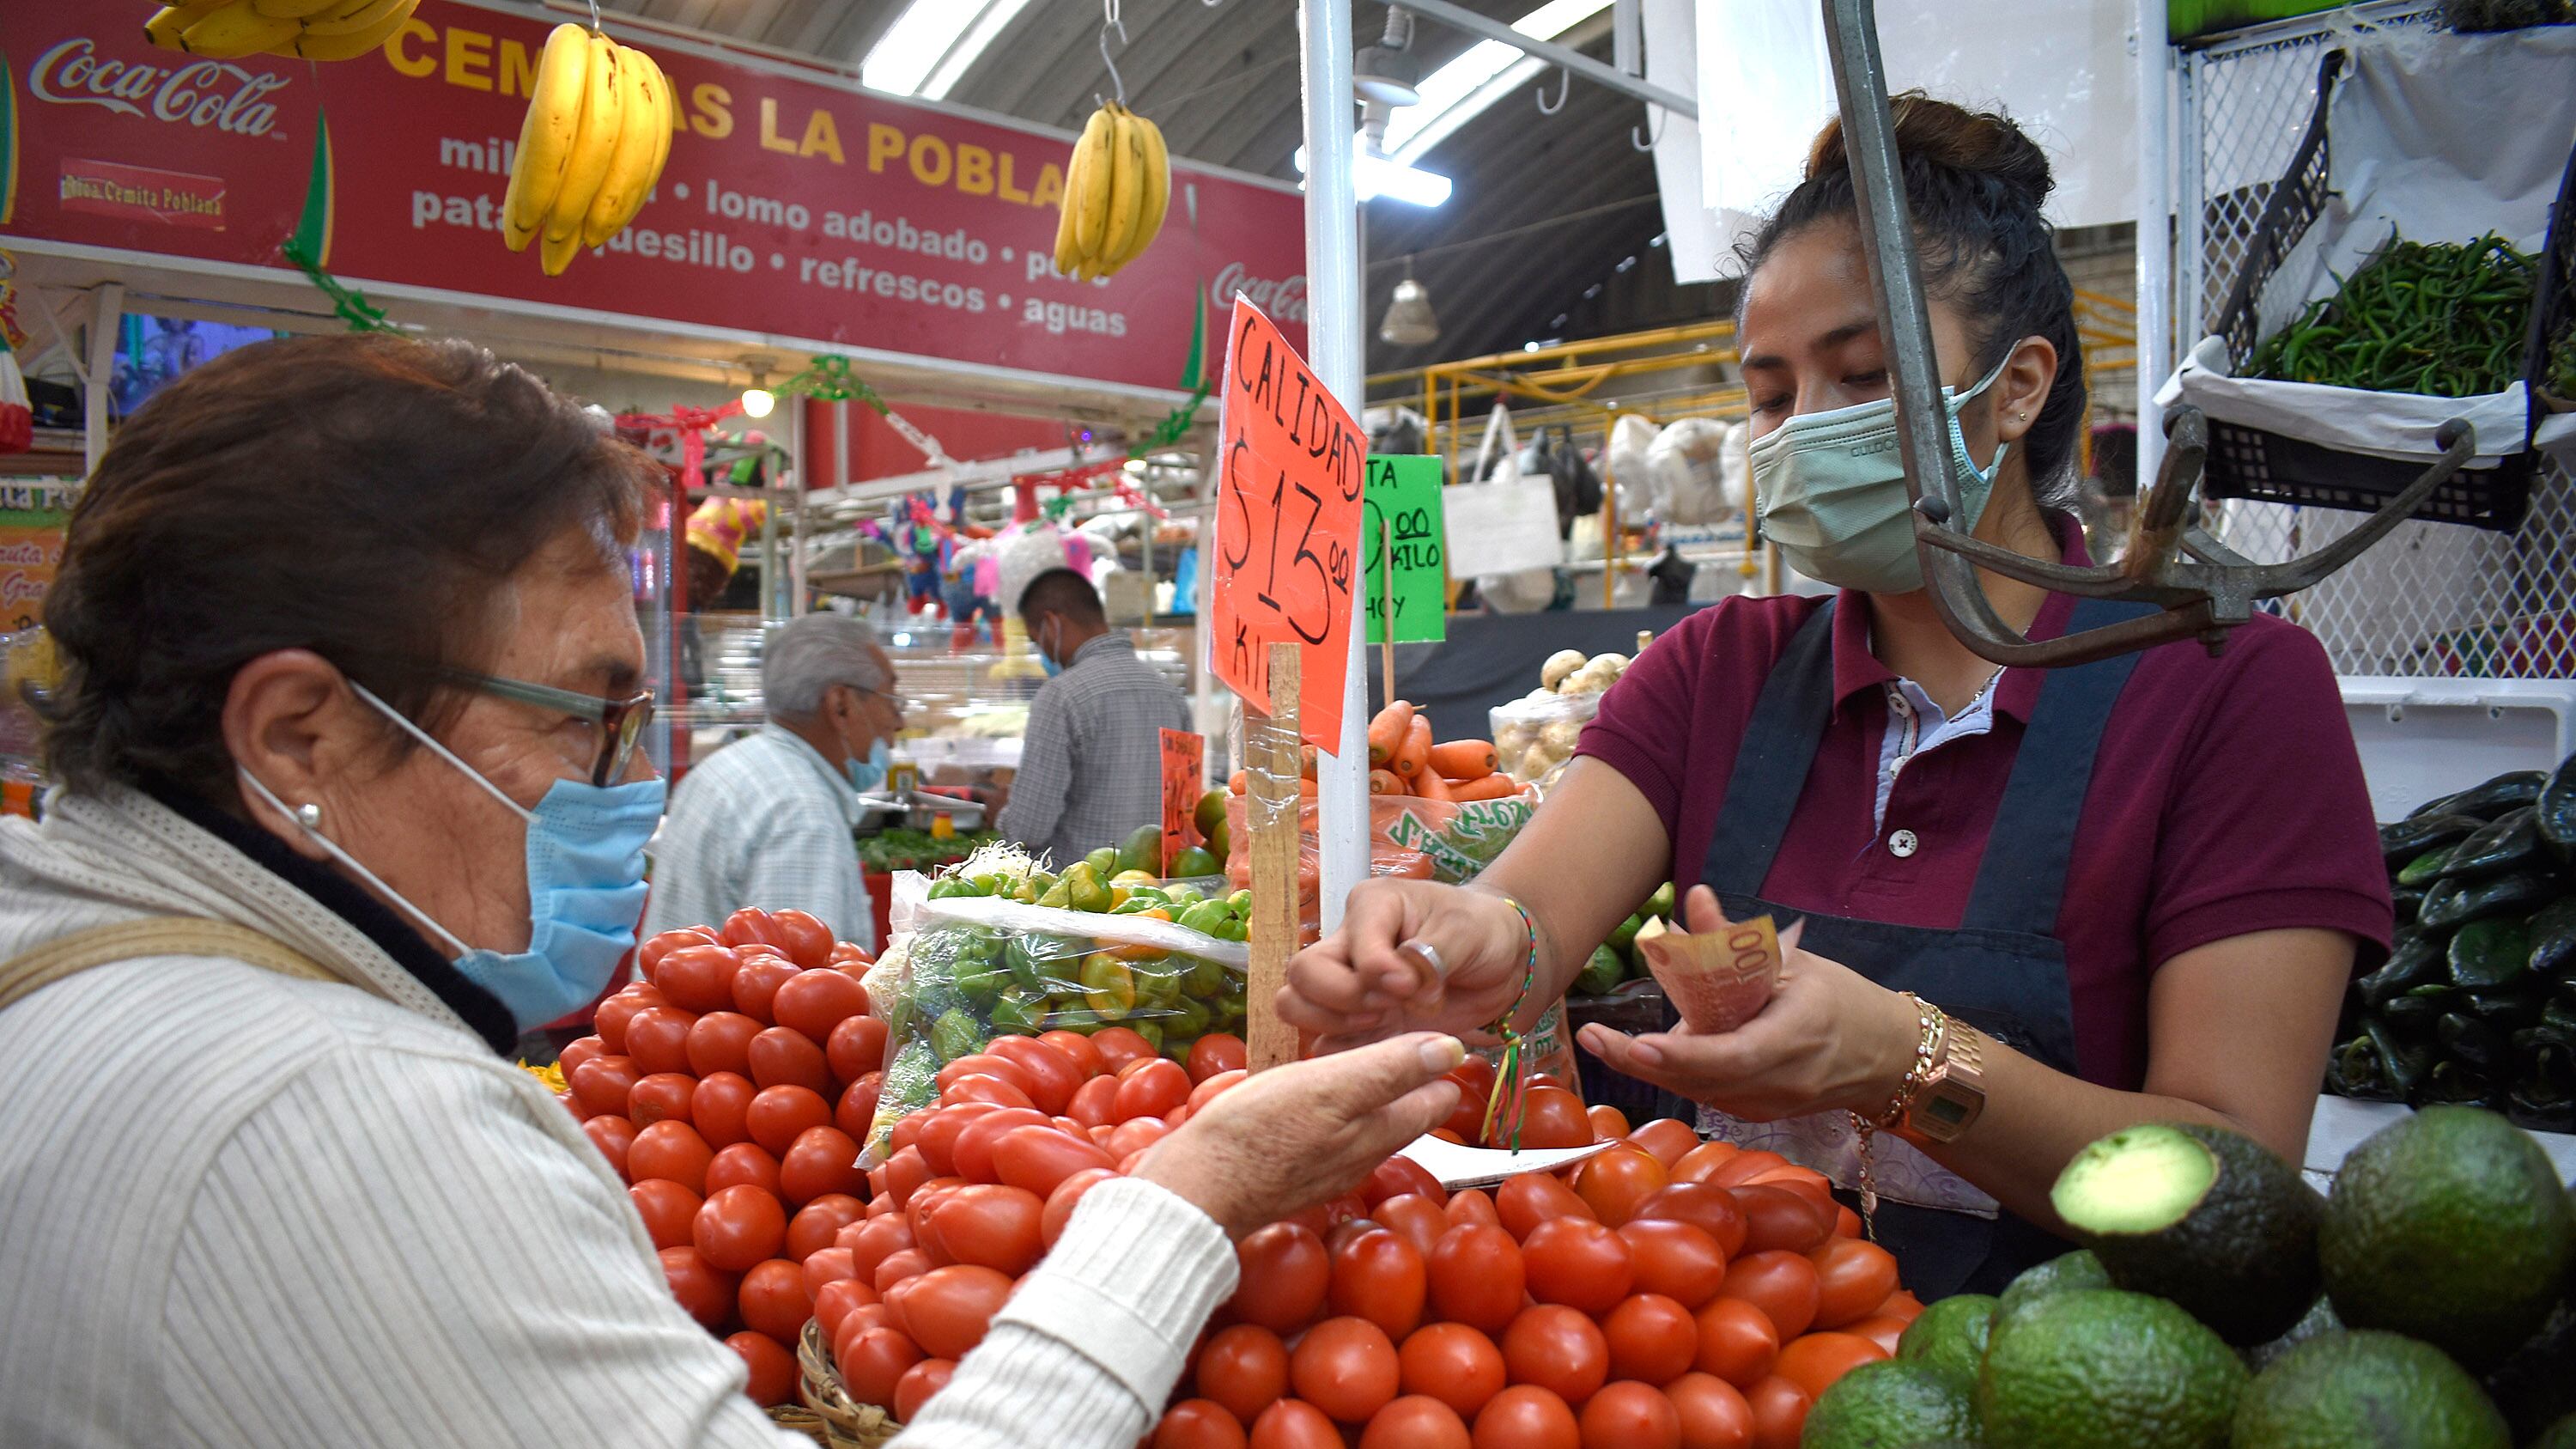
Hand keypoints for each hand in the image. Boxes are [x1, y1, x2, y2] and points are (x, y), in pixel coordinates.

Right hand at [1131, 1033, 1465, 1237]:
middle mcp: (1362, 1156)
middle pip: (1404, 1112)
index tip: (1440, 1027)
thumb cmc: (1259, 1132)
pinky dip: (1339, 1106)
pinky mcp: (1293, 1170)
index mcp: (1378, 1133)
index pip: (1435, 1098)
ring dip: (1376, 1090)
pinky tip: (1318, 1092)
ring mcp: (1327, 1167)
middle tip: (1409, 1032)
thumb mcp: (1330, 1087)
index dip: (1440, 1061)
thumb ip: (1390, 1069)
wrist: (1195, 1192)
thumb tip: (1452, 1050)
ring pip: (1367, 1122)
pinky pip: (1331, 1131)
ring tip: (1367, 1051)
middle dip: (1414, 1075)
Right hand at [1276, 879, 1533, 1051]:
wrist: (1502, 965)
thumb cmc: (1481, 932)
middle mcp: (1347, 944)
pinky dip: (1343, 1056)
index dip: (1376, 971)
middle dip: (1342, 999)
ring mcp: (1347, 986)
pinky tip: (1380, 1054)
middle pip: (1302, 973)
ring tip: (1382, 1026)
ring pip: (1296, 1005)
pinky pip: (1324, 1043)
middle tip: (1387, 1008)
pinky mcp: (1357, 1024)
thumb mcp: (1465, 931)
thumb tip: (1399, 984)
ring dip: (1334, 1025)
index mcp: (1371, 908)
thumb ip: (1430, 954)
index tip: (1412, 986)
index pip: (1348, 943)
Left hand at [1576, 885, 1918, 1121]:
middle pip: (1702, 1081)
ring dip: (1653, 1069)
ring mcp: (1770, 1106)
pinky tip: (1651, 1054)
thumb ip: (1735, 938)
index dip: (1683, 1055)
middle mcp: (1782, 1081)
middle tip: (1594, 1039)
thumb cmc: (1842, 999)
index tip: (1639, 1044)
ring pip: (1698, 1092)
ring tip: (1607, 1042)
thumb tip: (1693, 897)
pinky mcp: (1759, 1114)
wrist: (1886, 1057)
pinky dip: (1679, 1075)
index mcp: (1796, 1035)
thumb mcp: (1792, 962)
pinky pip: (1709, 1096)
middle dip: (1643, 1063)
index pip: (1732, 1055)